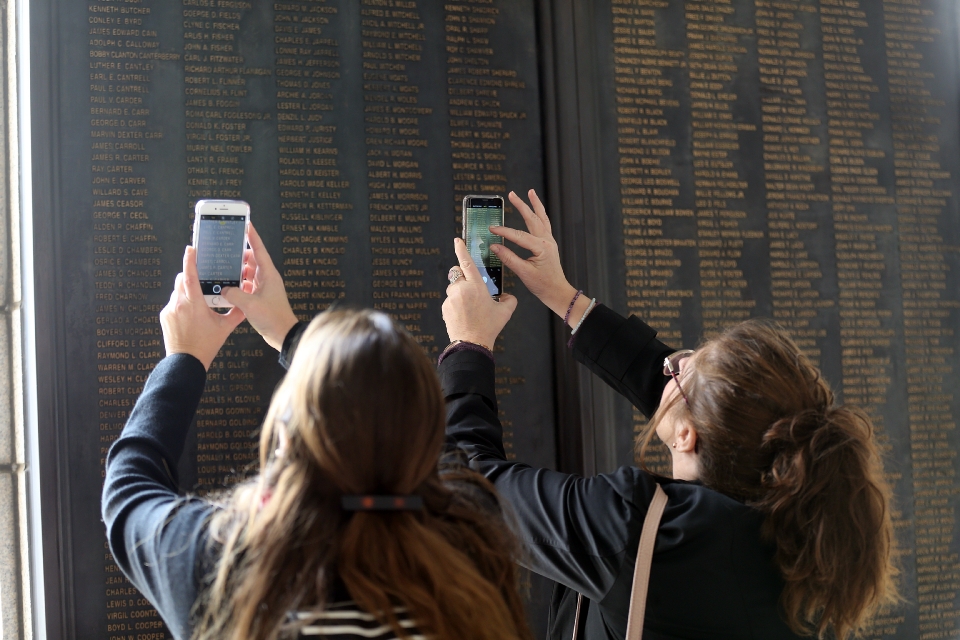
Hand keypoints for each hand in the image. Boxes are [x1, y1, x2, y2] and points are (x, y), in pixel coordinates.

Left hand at [160, 246, 245, 369]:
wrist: (186, 362)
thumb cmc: (206, 345)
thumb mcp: (225, 328)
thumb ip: (236, 313)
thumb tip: (246, 303)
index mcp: (194, 304)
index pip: (190, 276)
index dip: (190, 260)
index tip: (191, 249)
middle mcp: (179, 304)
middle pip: (182, 280)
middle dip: (189, 275)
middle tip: (200, 277)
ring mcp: (169, 310)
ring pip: (177, 291)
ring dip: (186, 291)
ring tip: (198, 301)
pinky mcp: (165, 316)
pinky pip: (173, 303)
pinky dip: (181, 303)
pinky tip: (190, 315)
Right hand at [221, 223, 297, 351]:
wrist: (283, 334)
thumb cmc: (273, 318)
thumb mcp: (250, 304)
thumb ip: (234, 294)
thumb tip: (225, 289)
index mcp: (268, 274)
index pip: (259, 250)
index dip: (252, 236)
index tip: (246, 224)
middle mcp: (267, 278)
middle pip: (252, 260)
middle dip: (240, 255)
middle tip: (227, 250)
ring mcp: (264, 288)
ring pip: (249, 273)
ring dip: (238, 271)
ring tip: (225, 268)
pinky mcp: (261, 297)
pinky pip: (248, 285)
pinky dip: (239, 284)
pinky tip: (229, 286)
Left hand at [442, 237, 517, 347]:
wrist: (472, 343)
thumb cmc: (489, 327)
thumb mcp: (505, 312)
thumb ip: (509, 300)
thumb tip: (507, 296)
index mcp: (476, 286)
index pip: (466, 262)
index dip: (461, 249)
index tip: (457, 240)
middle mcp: (462, 289)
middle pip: (457, 273)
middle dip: (462, 276)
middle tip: (471, 289)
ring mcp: (451, 298)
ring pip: (453, 288)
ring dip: (460, 292)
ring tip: (469, 308)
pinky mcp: (445, 307)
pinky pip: (450, 300)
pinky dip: (456, 304)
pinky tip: (464, 315)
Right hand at [491, 190, 578, 319]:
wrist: (557, 291)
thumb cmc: (543, 285)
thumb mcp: (524, 273)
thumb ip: (509, 258)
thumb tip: (494, 247)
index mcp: (541, 247)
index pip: (519, 236)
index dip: (504, 231)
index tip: (492, 229)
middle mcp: (547, 241)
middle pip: (532, 219)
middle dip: (522, 205)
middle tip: (512, 194)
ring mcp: (549, 241)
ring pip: (541, 218)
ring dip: (535, 205)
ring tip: (530, 192)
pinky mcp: (549, 244)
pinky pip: (544, 224)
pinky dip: (540, 214)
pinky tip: (535, 210)